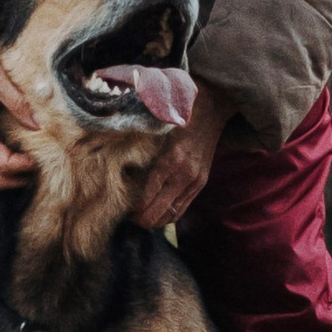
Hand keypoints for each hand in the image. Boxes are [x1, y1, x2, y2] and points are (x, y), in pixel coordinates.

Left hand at [129, 90, 229, 227]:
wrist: (210, 110)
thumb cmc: (175, 117)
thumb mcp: (154, 132)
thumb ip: (140, 154)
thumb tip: (120, 176)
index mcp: (169, 160)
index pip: (147, 198)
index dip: (133, 210)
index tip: (121, 210)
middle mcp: (183, 174)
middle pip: (158, 212)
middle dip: (142, 219)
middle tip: (129, 218)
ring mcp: (195, 180)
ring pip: (171, 215)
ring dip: (155, 221)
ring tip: (142, 218)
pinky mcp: (201, 182)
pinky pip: (183, 208)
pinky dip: (169, 215)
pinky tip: (158, 212)